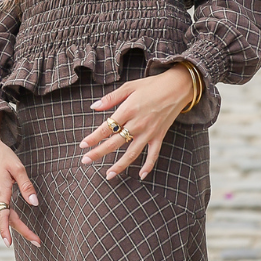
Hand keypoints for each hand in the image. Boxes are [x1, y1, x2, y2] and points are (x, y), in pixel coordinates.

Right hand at [0, 116, 40, 246]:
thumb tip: (34, 203)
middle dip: (23, 231)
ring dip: (17, 225)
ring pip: (4, 214)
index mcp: (0, 191)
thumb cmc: (1, 155)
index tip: (8, 244)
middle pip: (8, 219)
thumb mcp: (17, 168)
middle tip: (38, 242)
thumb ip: (26, 186)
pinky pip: (1, 208)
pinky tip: (16, 220)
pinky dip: (10, 217)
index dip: (5, 231)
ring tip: (31, 234)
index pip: (3, 216)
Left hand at [79, 65, 195, 179]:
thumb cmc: (152, 85)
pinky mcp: (159, 136)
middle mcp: (138, 123)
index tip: (82, 145)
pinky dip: (148, 165)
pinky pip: (153, 154)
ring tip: (108, 175)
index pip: (107, 127)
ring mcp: (149, 132)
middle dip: (99, 152)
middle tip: (85, 160)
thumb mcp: (129, 86)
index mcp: (129, 109)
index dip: (94, 137)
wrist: (178, 87)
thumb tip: (94, 107)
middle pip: (115, 142)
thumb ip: (111, 98)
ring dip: (120, 165)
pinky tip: (141, 175)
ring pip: (132, 153)